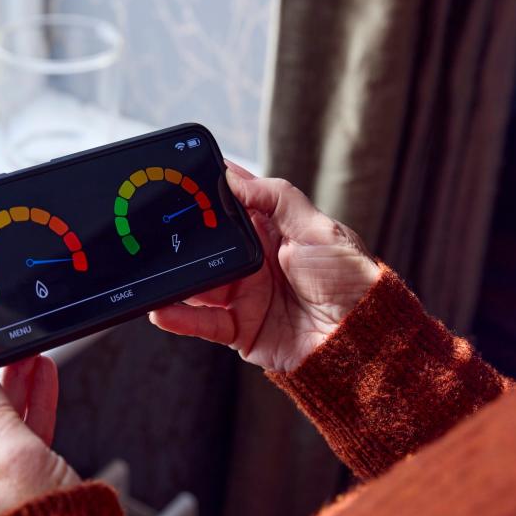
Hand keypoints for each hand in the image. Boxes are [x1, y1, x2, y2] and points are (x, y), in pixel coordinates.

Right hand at [149, 161, 380, 371]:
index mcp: (271, 230)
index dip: (206, 189)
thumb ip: (277, 199)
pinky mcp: (238, 328)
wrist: (362, 340)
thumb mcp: (319, 229)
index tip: (178, 175)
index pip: (231, 203)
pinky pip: (202, 322)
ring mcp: (242, 295)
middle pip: (206, 243)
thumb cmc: (349, 280)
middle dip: (182, 235)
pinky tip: (161, 309)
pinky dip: (180, 318)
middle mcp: (252, 261)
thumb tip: (233, 178)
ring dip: (175, 278)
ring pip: (197, 283)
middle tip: (155, 226)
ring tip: (153, 269)